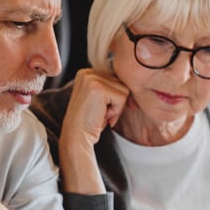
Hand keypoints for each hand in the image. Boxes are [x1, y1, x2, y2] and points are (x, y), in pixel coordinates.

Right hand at [57, 69, 129, 193]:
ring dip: (117, 107)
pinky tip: (103, 116)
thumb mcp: (100, 99)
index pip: (115, 79)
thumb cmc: (90, 121)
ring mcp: (91, 79)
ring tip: (102, 114)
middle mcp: (87, 72)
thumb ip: (110, 87)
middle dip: (116, 102)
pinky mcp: (98, 88)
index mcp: (86, 73)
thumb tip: (132, 81)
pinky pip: (122, 97)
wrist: (77, 137)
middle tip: (102, 114)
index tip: (103, 110)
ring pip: (123, 90)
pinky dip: (116, 111)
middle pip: (121, 83)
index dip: (115, 97)